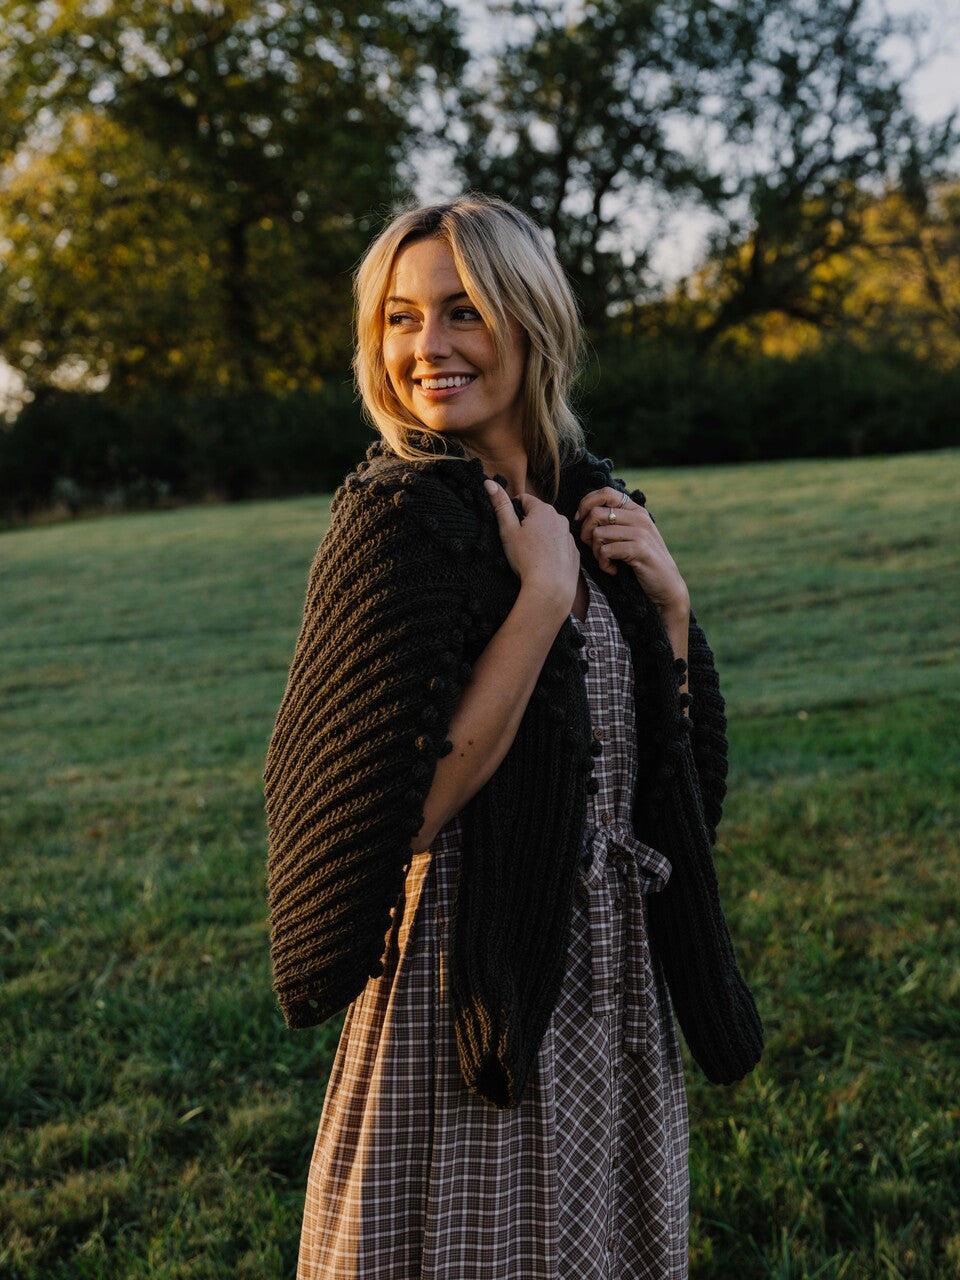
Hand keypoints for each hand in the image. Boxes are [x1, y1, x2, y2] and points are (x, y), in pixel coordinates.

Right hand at [484, 479, 580, 614]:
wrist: (550, 587)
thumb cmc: (527, 558)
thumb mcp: (508, 530)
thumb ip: (500, 505)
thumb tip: (489, 482)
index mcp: (543, 510)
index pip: (524, 500)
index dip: (513, 512)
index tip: (510, 527)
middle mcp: (559, 518)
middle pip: (538, 515)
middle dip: (527, 525)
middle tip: (519, 544)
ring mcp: (569, 536)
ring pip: (550, 530)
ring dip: (540, 537)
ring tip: (531, 555)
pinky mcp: (574, 552)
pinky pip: (559, 546)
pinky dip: (551, 551)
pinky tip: (543, 563)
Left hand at [574, 487, 689, 616]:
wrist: (666, 585)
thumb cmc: (642, 561)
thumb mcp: (631, 536)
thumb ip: (614, 522)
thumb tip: (583, 514)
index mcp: (636, 510)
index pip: (605, 493)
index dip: (586, 503)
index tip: (580, 520)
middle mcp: (639, 517)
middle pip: (596, 513)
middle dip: (586, 533)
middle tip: (594, 549)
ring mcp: (640, 532)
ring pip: (598, 533)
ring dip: (595, 552)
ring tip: (606, 561)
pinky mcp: (639, 549)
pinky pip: (605, 551)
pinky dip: (604, 564)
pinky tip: (612, 570)